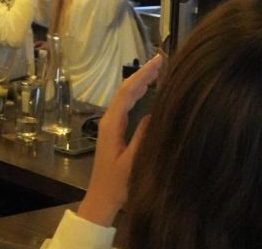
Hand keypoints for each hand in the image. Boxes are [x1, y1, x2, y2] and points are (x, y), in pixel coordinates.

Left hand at [79, 53, 163, 226]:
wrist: (100, 200)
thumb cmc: (115, 185)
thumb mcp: (132, 163)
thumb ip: (142, 138)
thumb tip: (154, 113)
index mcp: (111, 124)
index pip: (127, 93)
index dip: (142, 75)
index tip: (157, 62)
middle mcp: (109, 120)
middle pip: (126, 90)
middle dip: (142, 74)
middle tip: (161, 61)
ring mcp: (111, 125)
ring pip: (126, 97)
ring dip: (140, 82)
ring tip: (157, 70)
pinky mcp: (115, 131)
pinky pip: (127, 106)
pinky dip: (138, 94)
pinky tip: (148, 92)